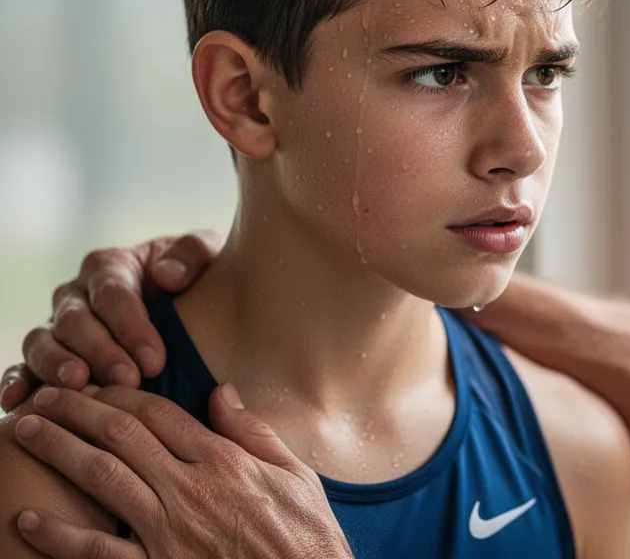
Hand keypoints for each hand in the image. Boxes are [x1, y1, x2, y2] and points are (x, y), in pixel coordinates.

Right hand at [1, 231, 224, 411]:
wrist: (193, 305)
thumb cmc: (201, 279)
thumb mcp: (210, 254)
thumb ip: (194, 252)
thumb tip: (166, 276)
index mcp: (111, 266)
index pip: (113, 293)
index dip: (131, 326)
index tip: (155, 359)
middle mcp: (77, 295)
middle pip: (75, 320)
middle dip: (101, 351)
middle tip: (128, 380)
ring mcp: (58, 327)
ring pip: (42, 342)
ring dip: (57, 366)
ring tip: (81, 387)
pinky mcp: (49, 358)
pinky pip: (23, 368)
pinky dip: (17, 384)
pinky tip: (17, 404)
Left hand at [13, 384, 352, 558]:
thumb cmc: (305, 538)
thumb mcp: (295, 474)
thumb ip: (253, 431)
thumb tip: (222, 391)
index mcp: (223, 460)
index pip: (159, 412)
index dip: (121, 391)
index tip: (96, 382)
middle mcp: (190, 488)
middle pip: (121, 434)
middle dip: (76, 409)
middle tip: (44, 395)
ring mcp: (169, 531)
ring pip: (101, 478)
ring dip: (58, 449)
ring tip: (25, 430)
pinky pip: (99, 550)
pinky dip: (60, 535)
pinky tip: (29, 518)